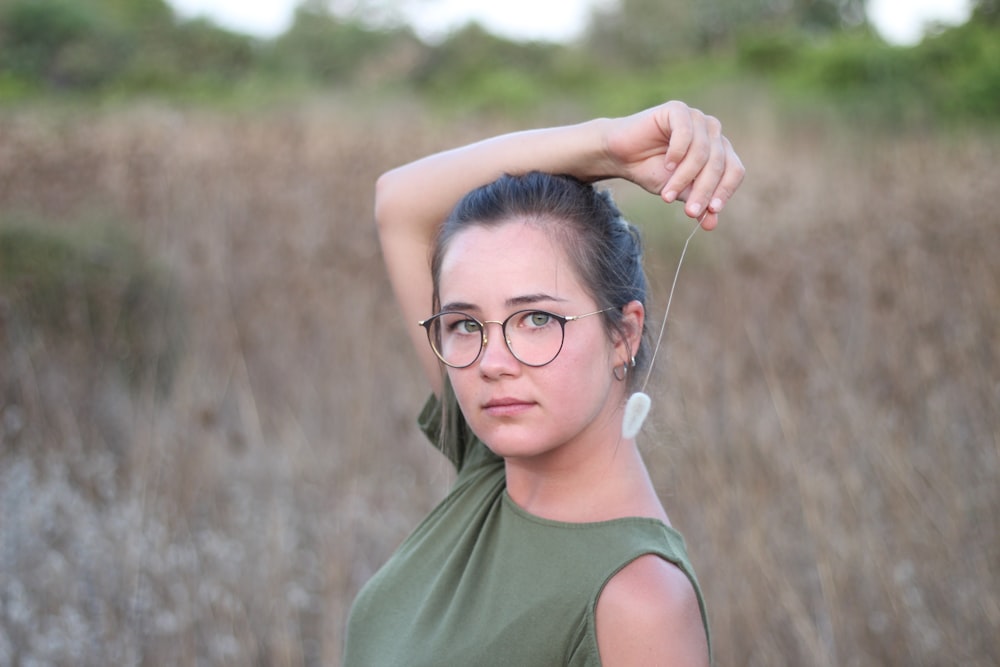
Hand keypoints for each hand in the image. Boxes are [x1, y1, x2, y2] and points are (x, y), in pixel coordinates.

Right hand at [604, 101, 744, 229]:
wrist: (620, 156)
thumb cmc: (650, 171)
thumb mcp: (677, 192)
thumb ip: (696, 202)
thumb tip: (712, 224)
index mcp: (719, 150)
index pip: (734, 170)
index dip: (725, 191)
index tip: (711, 211)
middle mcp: (712, 132)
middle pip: (718, 164)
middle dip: (703, 190)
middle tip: (689, 212)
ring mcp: (696, 118)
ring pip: (702, 151)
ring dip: (684, 178)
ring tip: (667, 195)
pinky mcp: (677, 110)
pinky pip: (686, 133)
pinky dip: (677, 153)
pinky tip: (667, 165)